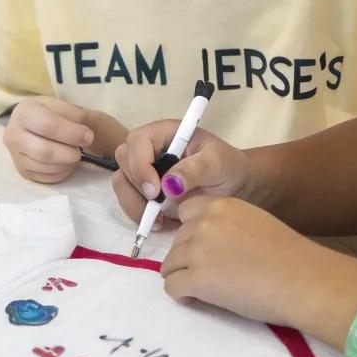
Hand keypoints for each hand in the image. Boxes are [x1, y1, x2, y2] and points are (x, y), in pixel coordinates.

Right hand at [4, 96, 94, 184]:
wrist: (34, 123)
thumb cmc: (52, 113)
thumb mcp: (64, 106)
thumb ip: (77, 118)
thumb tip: (85, 136)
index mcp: (24, 113)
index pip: (48, 126)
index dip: (72, 134)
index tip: (89, 136)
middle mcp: (13, 135)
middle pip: (44, 152)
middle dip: (69, 152)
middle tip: (81, 149)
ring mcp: (15, 156)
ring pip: (46, 167)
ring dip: (67, 162)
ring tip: (74, 153)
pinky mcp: (23, 172)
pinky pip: (47, 177)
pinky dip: (63, 171)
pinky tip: (66, 161)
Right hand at [112, 120, 250, 226]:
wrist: (234, 188)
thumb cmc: (228, 167)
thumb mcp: (218, 164)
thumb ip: (195, 170)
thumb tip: (168, 184)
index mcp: (166, 133)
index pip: (138, 140)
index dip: (140, 164)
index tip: (155, 191)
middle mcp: (151, 149)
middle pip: (124, 159)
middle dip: (136, 185)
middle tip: (157, 205)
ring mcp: (146, 170)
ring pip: (122, 182)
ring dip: (134, 203)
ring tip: (158, 219)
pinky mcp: (145, 192)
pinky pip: (129, 201)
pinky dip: (138, 214)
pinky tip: (160, 223)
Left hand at [160, 195, 356, 340]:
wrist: (301, 280)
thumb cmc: (288, 256)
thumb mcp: (255, 223)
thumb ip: (228, 225)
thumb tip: (212, 245)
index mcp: (221, 205)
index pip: (186, 213)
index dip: (192, 234)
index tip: (206, 250)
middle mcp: (203, 223)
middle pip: (176, 242)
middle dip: (187, 259)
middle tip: (211, 275)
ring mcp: (197, 251)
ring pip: (168, 265)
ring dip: (183, 277)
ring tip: (206, 289)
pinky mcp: (195, 279)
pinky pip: (172, 287)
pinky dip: (182, 295)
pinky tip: (200, 299)